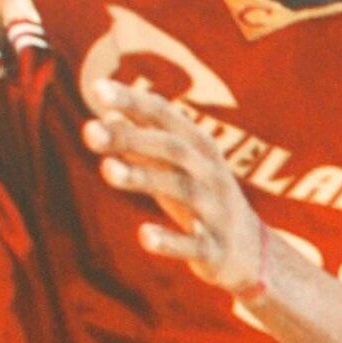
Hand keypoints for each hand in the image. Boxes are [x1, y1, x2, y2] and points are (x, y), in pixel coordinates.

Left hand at [85, 77, 266, 300]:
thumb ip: (142, 144)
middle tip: (89, 131)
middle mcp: (211, 174)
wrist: (252, 253)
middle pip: (172, 149)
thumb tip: (106, 115)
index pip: (165, 117)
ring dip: (144, 178)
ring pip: (183, 189)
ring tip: (107, 170)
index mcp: (199, 149)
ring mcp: (217, 212)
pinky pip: (195, 244)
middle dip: (132, 138)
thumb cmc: (201, 200)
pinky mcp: (216, 250)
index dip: (133, 102)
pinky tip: (144, 235)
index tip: (97, 89)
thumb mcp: (176, 168)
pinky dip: (171, 240)